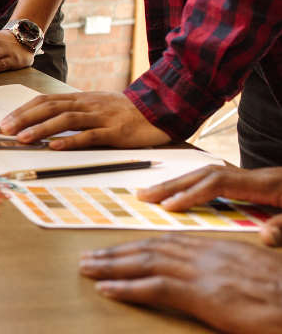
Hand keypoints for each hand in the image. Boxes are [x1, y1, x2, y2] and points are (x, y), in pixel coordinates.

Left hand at [0, 91, 171, 149]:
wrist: (163, 108)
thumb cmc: (126, 112)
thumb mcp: (97, 107)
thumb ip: (75, 112)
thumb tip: (46, 122)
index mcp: (81, 99)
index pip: (45, 101)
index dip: (24, 110)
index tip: (5, 121)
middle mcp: (88, 104)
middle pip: (50, 107)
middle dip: (25, 118)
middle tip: (5, 130)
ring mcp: (102, 117)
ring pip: (67, 120)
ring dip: (42, 129)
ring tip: (23, 139)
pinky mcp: (117, 132)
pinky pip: (91, 135)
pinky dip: (71, 141)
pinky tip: (56, 147)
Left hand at [80, 234, 281, 333]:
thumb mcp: (252, 273)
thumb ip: (227, 268)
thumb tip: (211, 275)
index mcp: (217, 249)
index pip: (167, 243)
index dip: (137, 245)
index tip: (116, 249)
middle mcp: (204, 255)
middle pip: (150, 249)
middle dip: (116, 253)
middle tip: (89, 257)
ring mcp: (202, 273)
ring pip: (145, 263)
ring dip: (111, 265)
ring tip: (87, 268)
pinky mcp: (202, 294)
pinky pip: (155, 287)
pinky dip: (127, 287)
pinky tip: (106, 289)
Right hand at [136, 166, 281, 244]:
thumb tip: (265, 236)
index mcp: (265, 183)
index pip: (218, 184)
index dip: (191, 194)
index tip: (168, 207)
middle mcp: (255, 176)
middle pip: (205, 174)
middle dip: (173, 184)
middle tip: (143, 195)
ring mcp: (254, 177)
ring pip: (208, 173)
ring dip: (180, 182)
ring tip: (155, 193)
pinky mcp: (256, 182)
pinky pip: (216, 178)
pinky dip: (195, 184)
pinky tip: (185, 193)